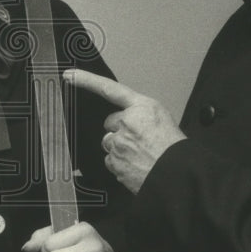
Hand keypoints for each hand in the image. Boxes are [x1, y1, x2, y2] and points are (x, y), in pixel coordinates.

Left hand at [66, 68, 185, 193]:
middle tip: (140, 141)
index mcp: (141, 107)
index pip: (108, 88)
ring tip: (140, 155)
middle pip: (110, 123)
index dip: (86, 80)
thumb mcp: (162, 118)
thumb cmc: (175, 149)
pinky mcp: (114, 161)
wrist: (180, 176)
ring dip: (120, 148)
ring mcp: (118, 142)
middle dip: (119, 131)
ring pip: (109, 143)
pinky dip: (120, 164)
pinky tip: (136, 166)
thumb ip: (139, 114)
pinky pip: (111, 161)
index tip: (70, 75)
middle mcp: (126, 122)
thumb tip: (127, 120)